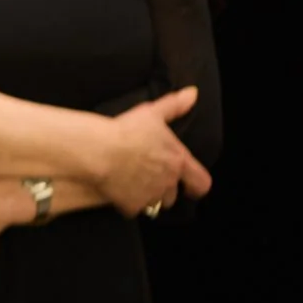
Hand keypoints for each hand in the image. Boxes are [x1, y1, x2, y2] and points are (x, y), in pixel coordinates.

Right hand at [82, 89, 213, 217]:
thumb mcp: (152, 113)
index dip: (197, 186)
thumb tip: (192, 93)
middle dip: (164, 190)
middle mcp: (168, 182)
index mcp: (178, 161)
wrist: (101, 151)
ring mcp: (151, 196)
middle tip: (150, 180)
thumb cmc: (127, 131)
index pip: (201, 182)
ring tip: (133, 185)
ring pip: (154, 204)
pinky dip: (127, 203)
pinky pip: (133, 209)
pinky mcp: (132, 205)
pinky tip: (117, 191)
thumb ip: (174, 106)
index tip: (192, 188)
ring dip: (148, 197)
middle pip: (173, 196)